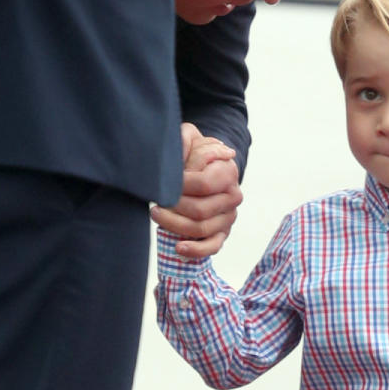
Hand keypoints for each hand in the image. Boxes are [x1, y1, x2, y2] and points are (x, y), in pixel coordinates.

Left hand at [150, 122, 242, 258]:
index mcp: (228, 172)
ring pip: (201, 229)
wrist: (207, 170)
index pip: (204, 184)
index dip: (181, 186)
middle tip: (155, 200)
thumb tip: (179, 151)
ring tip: (156, 213)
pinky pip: (212, 247)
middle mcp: (233, 196)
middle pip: (200, 210)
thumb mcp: (189, 138)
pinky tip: (178, 247)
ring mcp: (229, 217)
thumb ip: (184, 139)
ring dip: (174, 224)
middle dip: (173, 207)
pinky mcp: (222, 233)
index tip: (164, 183)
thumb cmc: (194, 154)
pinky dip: (195, 250)